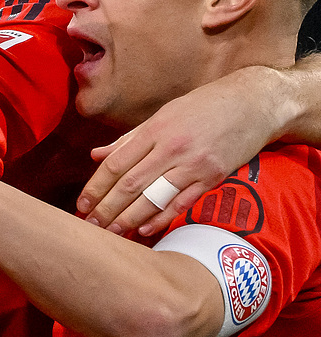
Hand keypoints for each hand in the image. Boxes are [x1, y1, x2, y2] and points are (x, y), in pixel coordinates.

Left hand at [77, 65, 287, 236]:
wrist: (253, 103)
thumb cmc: (203, 107)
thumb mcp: (162, 115)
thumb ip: (129, 139)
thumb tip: (97, 155)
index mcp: (154, 131)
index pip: (115, 165)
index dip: (96, 188)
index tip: (82, 205)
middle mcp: (172, 148)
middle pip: (131, 185)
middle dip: (107, 209)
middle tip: (90, 226)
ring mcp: (194, 164)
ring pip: (154, 197)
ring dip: (129, 219)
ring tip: (111, 233)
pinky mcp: (214, 176)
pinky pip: (183, 202)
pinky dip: (162, 218)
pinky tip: (144, 230)